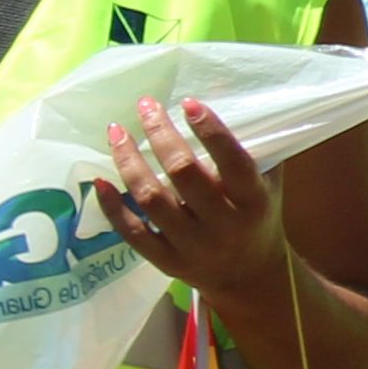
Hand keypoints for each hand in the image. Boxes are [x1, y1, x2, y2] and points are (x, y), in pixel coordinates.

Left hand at [96, 100, 289, 302]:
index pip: (233, 161)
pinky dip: (112, 206)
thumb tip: (222, 91)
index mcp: (254, 201)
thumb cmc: (258, 217)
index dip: (211, 130)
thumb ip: (254, 145)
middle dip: (161, 134)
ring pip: (152, 199)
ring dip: (129, 162)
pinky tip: (99, 181)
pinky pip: (132, 232)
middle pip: (184, 174)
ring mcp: (193, 246)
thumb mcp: (268, 183)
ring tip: (117, 132)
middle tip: (146, 106)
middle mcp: (224, 224)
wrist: (250, 277)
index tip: (187, 102)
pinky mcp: (166, 262)